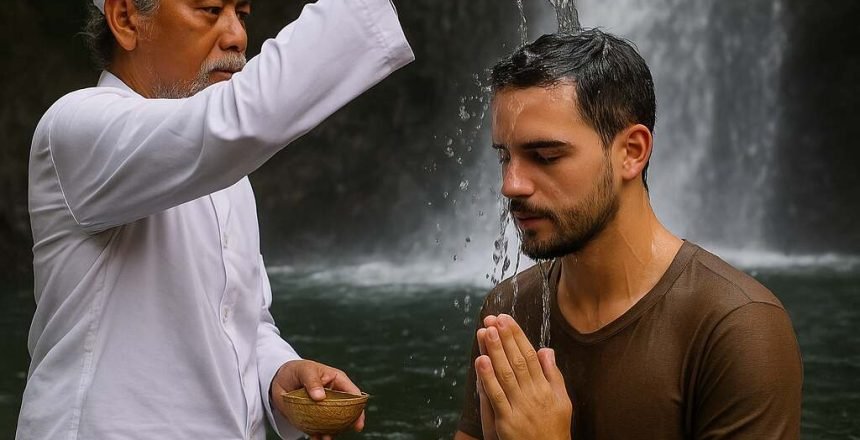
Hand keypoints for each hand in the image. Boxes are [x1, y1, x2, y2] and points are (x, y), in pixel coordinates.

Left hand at [271, 359, 364, 438]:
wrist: (279, 379)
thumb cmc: (297, 369)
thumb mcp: (305, 370)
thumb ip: (312, 382)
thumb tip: (320, 396)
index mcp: (338, 382)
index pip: (353, 394)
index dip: (358, 408)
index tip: (358, 422)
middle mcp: (334, 396)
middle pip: (346, 412)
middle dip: (346, 424)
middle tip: (341, 431)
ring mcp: (324, 408)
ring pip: (333, 423)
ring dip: (331, 432)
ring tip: (325, 437)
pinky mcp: (314, 417)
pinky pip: (318, 428)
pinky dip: (318, 435)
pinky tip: (315, 438)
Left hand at [475, 314, 571, 439]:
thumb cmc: (554, 428)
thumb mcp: (562, 400)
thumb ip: (553, 375)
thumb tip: (546, 350)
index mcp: (546, 387)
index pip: (530, 355)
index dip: (517, 336)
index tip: (507, 319)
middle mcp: (534, 394)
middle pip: (517, 361)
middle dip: (505, 338)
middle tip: (494, 318)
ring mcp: (520, 407)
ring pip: (506, 374)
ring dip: (495, 351)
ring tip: (485, 331)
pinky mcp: (507, 421)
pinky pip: (496, 396)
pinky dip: (488, 378)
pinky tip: (480, 361)